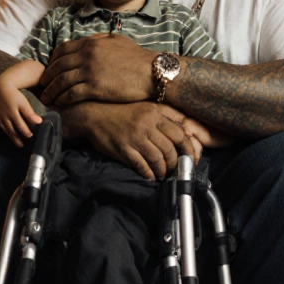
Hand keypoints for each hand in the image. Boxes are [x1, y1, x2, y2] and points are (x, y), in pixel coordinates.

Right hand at [0, 80, 41, 147]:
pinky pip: (3, 128)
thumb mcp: (23, 103)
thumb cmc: (14, 95)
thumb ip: (30, 113)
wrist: (1, 88)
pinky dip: (8, 133)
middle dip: (19, 139)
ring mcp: (1, 118)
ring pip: (7, 131)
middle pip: (13, 131)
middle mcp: (6, 117)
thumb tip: (39, 122)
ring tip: (19, 144)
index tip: (33, 137)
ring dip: (13, 138)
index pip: (21, 126)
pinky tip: (12, 136)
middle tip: (24, 146)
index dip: (27, 132)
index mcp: (13, 113)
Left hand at [40, 34, 157, 105]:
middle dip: (47, 78)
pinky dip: (62, 99)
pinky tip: (59, 104)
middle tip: (42, 86)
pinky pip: (71, 94)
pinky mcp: (95, 88)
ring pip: (61, 81)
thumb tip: (89, 40)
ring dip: (51, 91)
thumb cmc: (137, 57)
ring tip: (46, 99)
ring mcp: (90, 72)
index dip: (52, 61)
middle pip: (58, 66)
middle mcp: (87, 55)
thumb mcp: (117, 40)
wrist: (152, 72)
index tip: (49, 70)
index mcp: (91, 43)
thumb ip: (100, 39)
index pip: (62, 50)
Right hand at [58, 102, 200, 179]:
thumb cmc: (122, 112)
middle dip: (175, 163)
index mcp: (154, 113)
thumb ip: (166, 116)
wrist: (93, 114)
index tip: (191, 158)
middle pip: (169, 149)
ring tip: (163, 174)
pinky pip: (141, 165)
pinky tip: (151, 176)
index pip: (179, 133)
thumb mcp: (146, 107)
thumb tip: (185, 131)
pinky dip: (149, 173)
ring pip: (157, 158)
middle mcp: (146, 125)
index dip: (188, 148)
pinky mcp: (123, 149)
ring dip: (163, 170)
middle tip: (176, 169)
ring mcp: (134, 138)